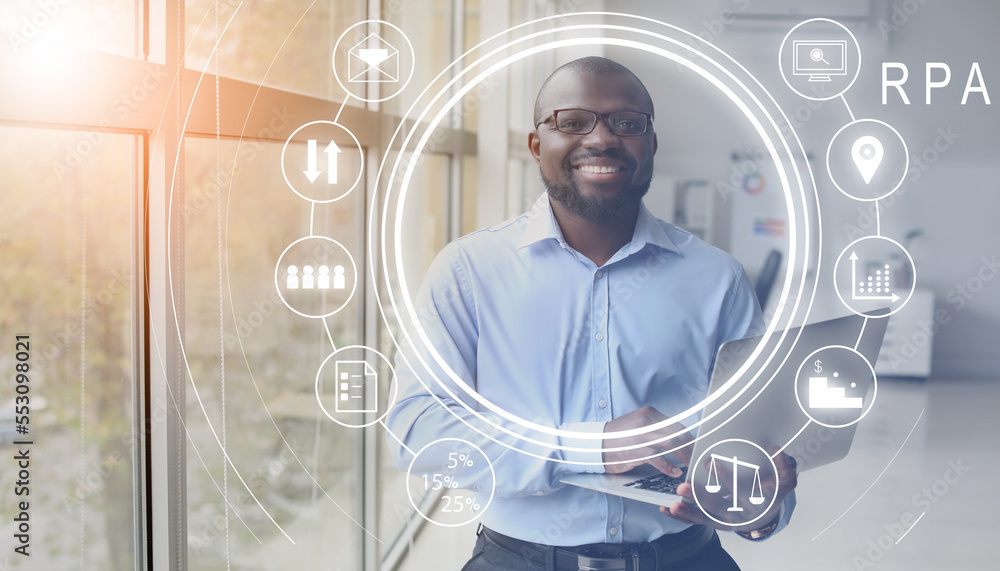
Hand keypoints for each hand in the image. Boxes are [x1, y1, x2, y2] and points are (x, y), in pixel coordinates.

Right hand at [602, 406, 693, 476]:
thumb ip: (655, 429)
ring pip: (672, 444)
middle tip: (699, 460)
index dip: (690, 438)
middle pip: (678, 433)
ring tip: (691, 468)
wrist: (595, 444)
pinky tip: (674, 473)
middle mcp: (646, 422)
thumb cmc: (618, 438)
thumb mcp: (637, 426)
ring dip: (684, 457)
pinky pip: (657, 458)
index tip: (698, 449)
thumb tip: (677, 439)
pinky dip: (668, 466)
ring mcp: (641, 435)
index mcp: (649, 414)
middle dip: (691, 448)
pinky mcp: (635, 450)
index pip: (677, 425)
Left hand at [660, 447, 797, 532]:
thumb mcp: (784, 480)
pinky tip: (667, 508)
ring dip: (689, 511)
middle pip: (722, 507)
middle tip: (684, 487)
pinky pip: (697, 520)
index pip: (749, 491)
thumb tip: (779, 451)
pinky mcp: (715, 521)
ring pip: (707, 517)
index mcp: (759, 501)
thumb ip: (785, 467)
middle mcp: (741, 513)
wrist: (764, 513)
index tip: (711, 463)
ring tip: (673, 504)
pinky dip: (682, 516)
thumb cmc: (770, 492)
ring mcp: (727, 519)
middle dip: (702, 498)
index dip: (729, 478)